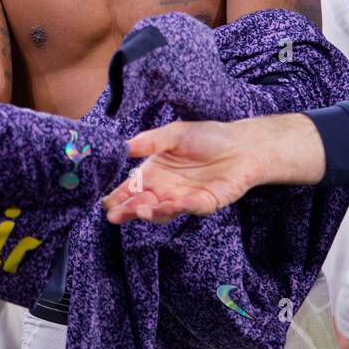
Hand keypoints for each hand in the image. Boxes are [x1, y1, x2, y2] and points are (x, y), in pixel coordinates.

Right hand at [102, 119, 264, 224]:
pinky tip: (168, 205)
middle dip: (128, 210)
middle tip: (114, 214)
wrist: (243, 145)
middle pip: (142, 204)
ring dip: (150, 212)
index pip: (131, 187)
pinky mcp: (204, 203)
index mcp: (155, 172)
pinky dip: (178, 208)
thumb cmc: (208, 137)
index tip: (105, 202)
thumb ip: (151, 141)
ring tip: (139, 209)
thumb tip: (124, 145)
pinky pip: (189, 208)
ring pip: (162, 212)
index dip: (118, 196)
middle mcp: (166, 189)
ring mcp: (184, 199)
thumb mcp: (175, 134)